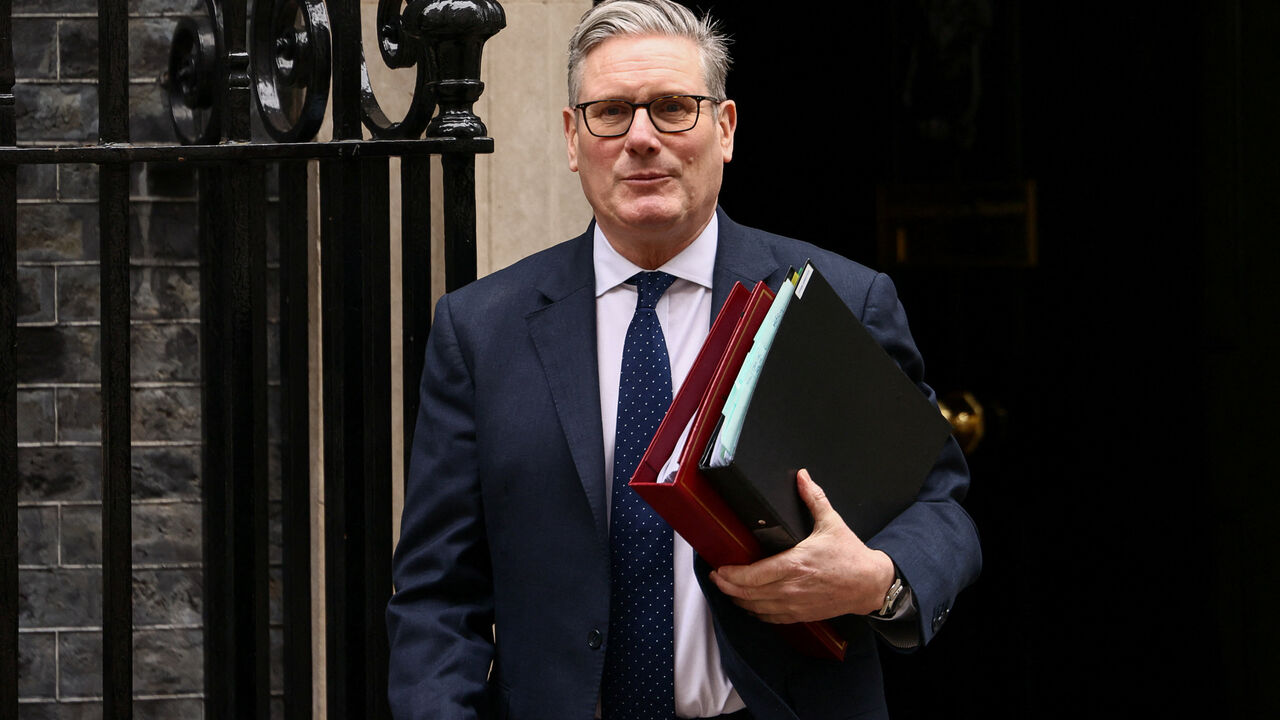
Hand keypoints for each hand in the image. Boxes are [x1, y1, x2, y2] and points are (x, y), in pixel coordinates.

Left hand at [709, 469, 896, 622]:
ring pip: (757, 608)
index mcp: (796, 564)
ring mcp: (796, 604)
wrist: (870, 584)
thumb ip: (813, 498)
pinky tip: (749, 604)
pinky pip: (771, 618)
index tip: (719, 568)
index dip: (732, 574)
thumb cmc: (850, 555)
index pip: (754, 575)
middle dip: (727, 586)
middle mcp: (792, 587)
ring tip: (727, 589)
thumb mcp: (831, 522)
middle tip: (715, 578)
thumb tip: (802, 476)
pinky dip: (756, 612)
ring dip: (738, 600)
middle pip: (749, 594)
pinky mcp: (802, 614)